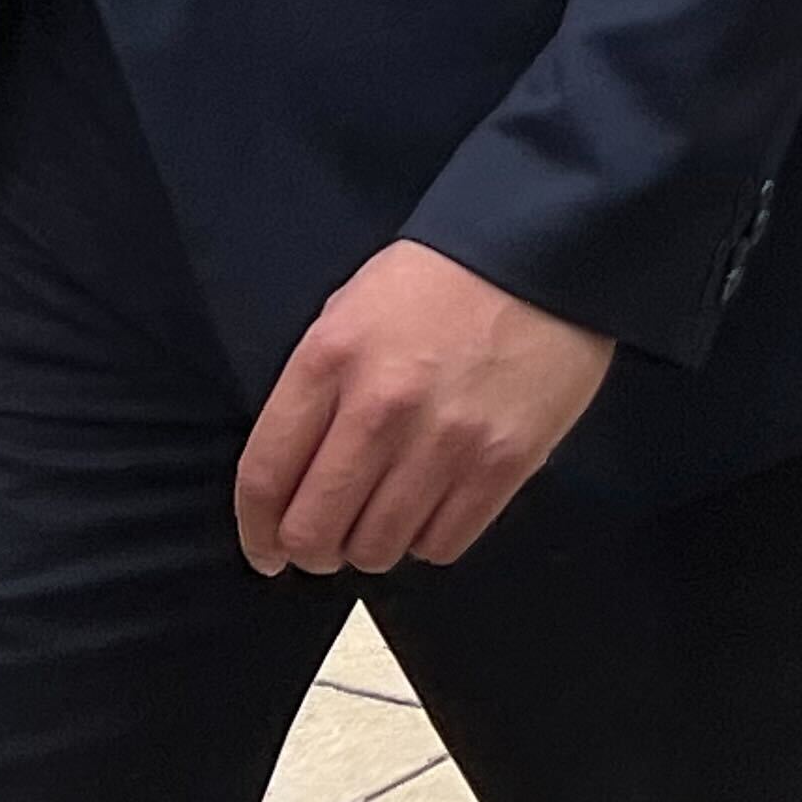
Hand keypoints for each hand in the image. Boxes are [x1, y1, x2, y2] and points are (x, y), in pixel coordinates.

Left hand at [234, 241, 614, 575]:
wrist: (546, 250)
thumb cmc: (438, 280)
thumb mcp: (350, 310)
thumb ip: (316, 390)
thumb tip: (296, 476)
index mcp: (331, 360)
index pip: (265, 478)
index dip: (255, 531)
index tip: (265, 551)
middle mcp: (380, 409)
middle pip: (314, 529)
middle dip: (309, 551)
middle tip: (325, 542)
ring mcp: (444, 441)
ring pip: (376, 549)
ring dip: (371, 545)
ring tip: (387, 515)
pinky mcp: (503, 462)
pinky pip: (441, 545)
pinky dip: (429, 539)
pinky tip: (435, 505)